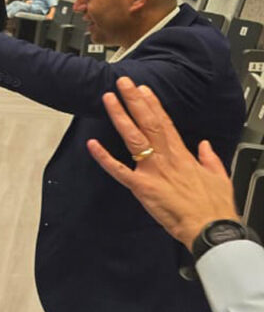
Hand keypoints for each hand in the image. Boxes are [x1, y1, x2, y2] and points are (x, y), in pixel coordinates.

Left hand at [86, 77, 238, 250]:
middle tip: (122, 83)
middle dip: (133, 101)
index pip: (164, 122)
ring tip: (109, 99)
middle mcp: (165, 158)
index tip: (143, 90)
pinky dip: (104, 157)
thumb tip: (206, 146)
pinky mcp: (141, 187)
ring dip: (120, 117)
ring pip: (132, 138)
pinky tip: (91, 144)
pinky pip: (118, 170)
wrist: (210, 228)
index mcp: (182, 154)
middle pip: (147, 122)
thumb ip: (209, 159)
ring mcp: (151, 171)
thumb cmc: (214, 206)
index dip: (152, 105)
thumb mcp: (219, 176)